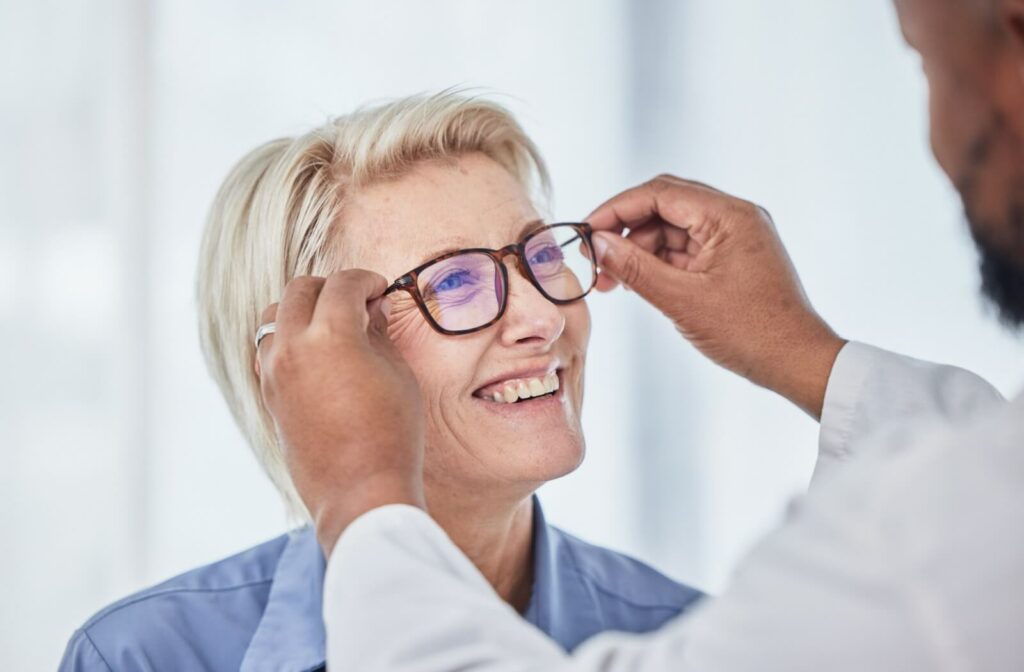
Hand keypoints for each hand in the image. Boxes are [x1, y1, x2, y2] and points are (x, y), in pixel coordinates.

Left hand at [255, 269, 425, 554]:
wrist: (361, 492)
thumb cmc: (391, 434)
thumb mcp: (397, 375)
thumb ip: (378, 334)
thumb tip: (371, 310)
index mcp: (330, 335)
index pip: (342, 284)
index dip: (366, 280)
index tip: (379, 290)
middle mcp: (293, 347)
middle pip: (300, 290)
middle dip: (330, 287)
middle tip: (356, 301)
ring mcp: (274, 373)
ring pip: (274, 318)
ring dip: (301, 310)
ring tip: (329, 326)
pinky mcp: (269, 396)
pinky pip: (268, 351)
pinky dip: (287, 340)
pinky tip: (314, 356)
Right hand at [587, 174, 844, 417]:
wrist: (797, 363)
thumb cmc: (751, 332)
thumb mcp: (682, 300)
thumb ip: (635, 268)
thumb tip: (598, 244)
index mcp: (729, 216)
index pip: (659, 193)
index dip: (616, 209)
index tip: (586, 232)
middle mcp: (735, 217)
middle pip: (664, 206)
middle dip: (625, 231)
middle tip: (595, 260)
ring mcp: (735, 237)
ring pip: (672, 229)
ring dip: (640, 250)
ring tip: (613, 282)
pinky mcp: (733, 258)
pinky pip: (687, 249)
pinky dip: (659, 263)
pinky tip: (637, 283)